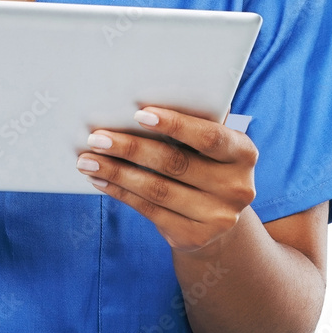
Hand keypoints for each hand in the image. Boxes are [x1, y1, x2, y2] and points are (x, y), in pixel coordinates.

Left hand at [75, 107, 257, 252]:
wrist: (219, 216)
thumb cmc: (205, 161)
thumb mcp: (211, 142)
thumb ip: (193, 120)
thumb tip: (142, 95)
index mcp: (243, 153)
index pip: (209, 137)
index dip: (175, 124)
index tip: (139, 113)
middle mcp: (237, 188)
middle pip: (175, 163)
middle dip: (130, 148)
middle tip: (97, 137)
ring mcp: (217, 218)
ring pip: (157, 189)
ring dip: (117, 172)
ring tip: (87, 159)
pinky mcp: (192, 237)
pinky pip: (148, 210)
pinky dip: (120, 191)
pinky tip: (99, 179)